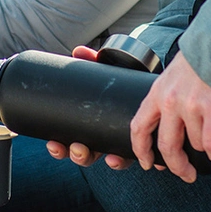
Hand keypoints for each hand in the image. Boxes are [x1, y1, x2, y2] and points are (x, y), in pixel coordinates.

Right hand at [43, 46, 131, 170]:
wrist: (155, 84)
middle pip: (87, 155)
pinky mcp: (141, 142)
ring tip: (87, 150)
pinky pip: (129, 158)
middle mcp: (107, 138)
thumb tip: (78, 51)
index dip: (62, 149)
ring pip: (104, 159)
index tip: (55, 145)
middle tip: (76, 147)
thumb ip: (94, 63)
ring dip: (93, 159)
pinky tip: (116, 159)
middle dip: (78, 155)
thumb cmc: (128, 81)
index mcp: (95, 126)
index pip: (74, 142)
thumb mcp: (110, 73)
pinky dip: (121, 160)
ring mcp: (122, 141)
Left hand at [129, 51, 210, 181]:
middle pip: (166, 145)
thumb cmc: (200, 61)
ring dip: (205, 153)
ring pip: (195, 145)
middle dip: (176, 166)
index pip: (139, 128)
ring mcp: (190, 106)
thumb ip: (167, 98)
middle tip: (186, 175)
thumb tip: (167, 126)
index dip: (141, 151)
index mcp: (156, 94)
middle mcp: (170, 102)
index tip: (147, 163)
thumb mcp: (171, 77)